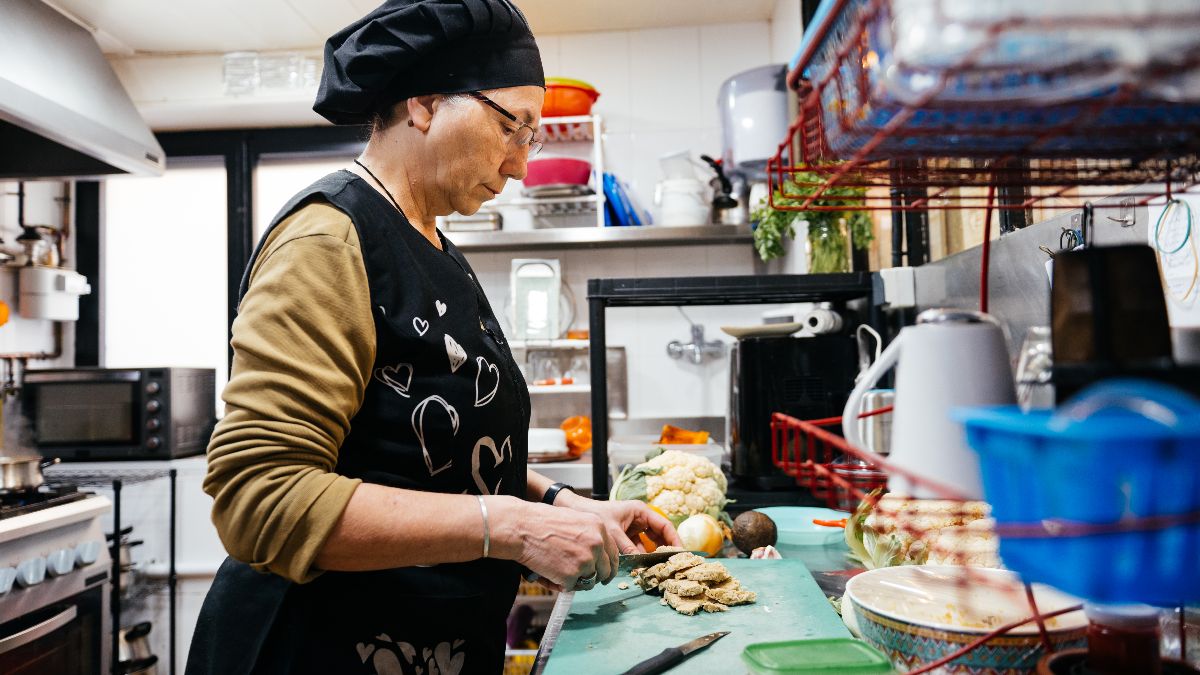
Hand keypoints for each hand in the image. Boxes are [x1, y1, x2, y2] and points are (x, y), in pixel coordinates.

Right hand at [489, 497, 618, 591]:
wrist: (521, 527)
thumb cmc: (541, 521)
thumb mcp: (574, 518)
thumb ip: (589, 534)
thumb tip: (596, 552)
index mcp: (599, 527)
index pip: (613, 552)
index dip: (609, 565)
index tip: (606, 572)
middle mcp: (597, 544)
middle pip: (606, 569)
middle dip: (598, 577)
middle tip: (587, 579)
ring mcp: (586, 560)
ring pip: (590, 580)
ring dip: (578, 580)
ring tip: (559, 570)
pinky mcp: (572, 575)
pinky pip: (571, 587)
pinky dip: (561, 583)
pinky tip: (549, 572)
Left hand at [557, 493, 681, 556]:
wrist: (575, 512)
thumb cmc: (594, 515)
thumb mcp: (613, 533)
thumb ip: (627, 548)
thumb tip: (640, 564)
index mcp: (641, 511)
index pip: (665, 525)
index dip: (674, 540)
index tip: (680, 554)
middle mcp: (640, 519)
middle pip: (660, 536)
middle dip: (665, 550)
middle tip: (671, 565)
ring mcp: (633, 528)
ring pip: (649, 544)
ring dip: (652, 556)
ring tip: (657, 569)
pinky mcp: (626, 536)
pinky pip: (638, 548)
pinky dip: (640, 557)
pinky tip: (641, 568)